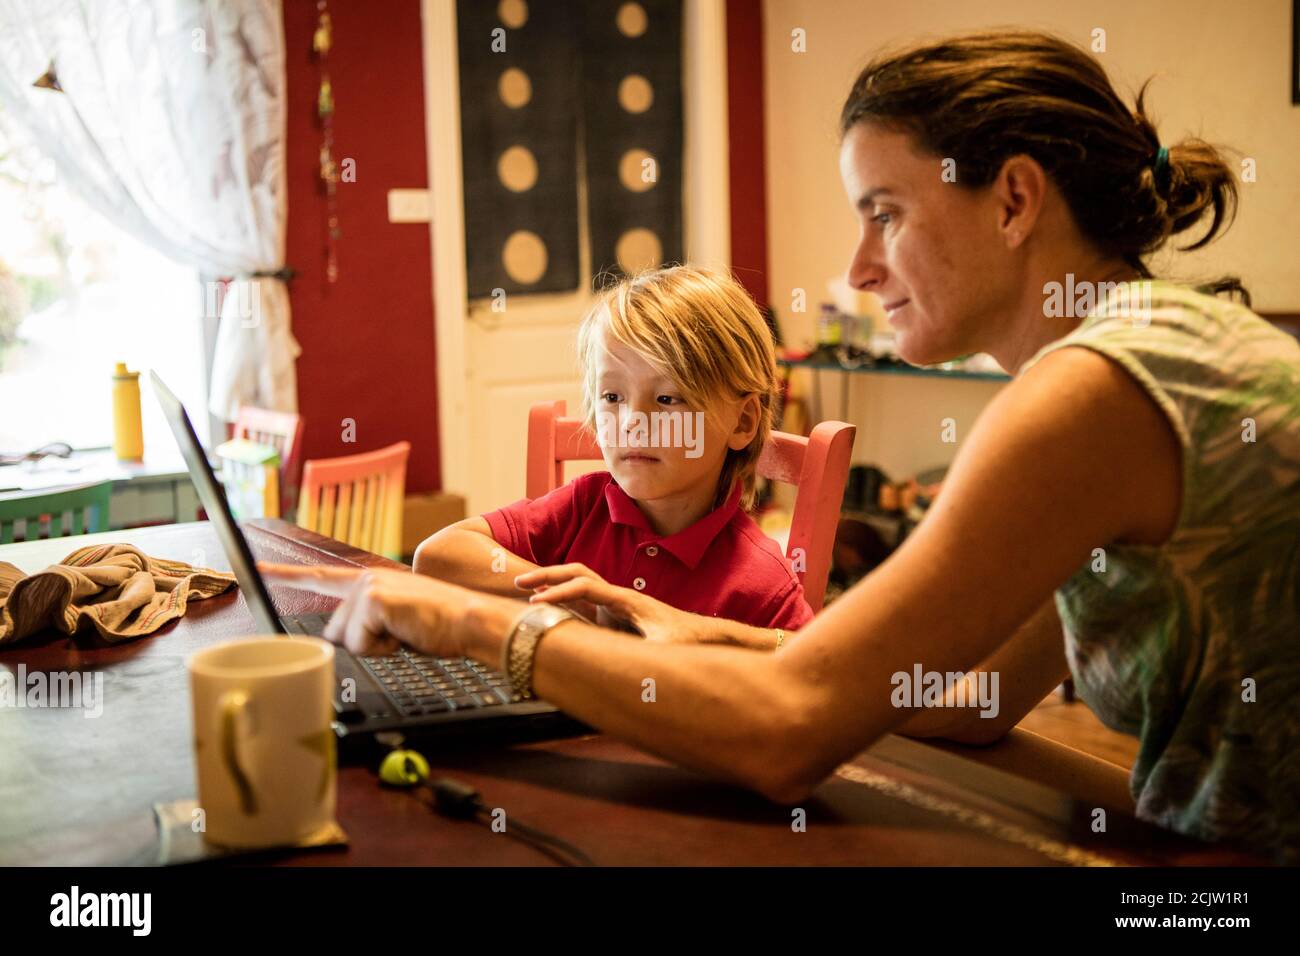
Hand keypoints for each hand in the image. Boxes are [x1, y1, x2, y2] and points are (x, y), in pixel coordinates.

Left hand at [258, 563, 471, 657]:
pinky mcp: (374, 599)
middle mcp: (365, 578)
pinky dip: (383, 648)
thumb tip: (346, 638)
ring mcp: (368, 586)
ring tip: (406, 633)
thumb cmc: (441, 626)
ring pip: (346, 639)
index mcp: (370, 581)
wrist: (470, 621)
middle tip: (400, 635)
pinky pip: (361, 643)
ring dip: (376, 647)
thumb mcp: (397, 622)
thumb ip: (368, 623)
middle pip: (336, 630)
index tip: (256, 569)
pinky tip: (405, 634)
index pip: (320, 577)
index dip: (285, 574)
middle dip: (364, 643)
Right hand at [514, 563, 716, 643]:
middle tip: (518, 580)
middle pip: (578, 573)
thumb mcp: (667, 651)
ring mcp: (615, 604)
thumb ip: (646, 658)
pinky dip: (561, 599)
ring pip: (578, 582)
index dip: (560, 593)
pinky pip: (582, 601)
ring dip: (553, 583)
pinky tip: (545, 609)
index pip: (586, 587)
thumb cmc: (686, 639)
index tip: (536, 602)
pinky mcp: (614, 615)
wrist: (703, 635)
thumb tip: (629, 673)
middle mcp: (618, 596)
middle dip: (548, 575)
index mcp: (626, 600)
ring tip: (525, 589)